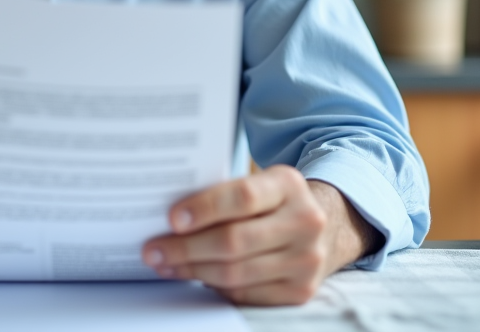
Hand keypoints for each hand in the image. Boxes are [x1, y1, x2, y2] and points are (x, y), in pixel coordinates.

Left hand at [141, 166, 377, 305]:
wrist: (326, 227)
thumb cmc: (273, 202)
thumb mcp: (260, 183)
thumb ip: (224, 194)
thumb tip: (169, 218)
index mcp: (289, 185)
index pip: (242, 197)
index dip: (204, 208)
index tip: (171, 218)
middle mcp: (304, 222)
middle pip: (234, 241)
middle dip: (185, 248)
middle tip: (153, 250)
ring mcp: (306, 260)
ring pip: (235, 273)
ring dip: (192, 270)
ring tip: (165, 264)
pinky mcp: (301, 291)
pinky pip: (245, 295)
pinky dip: (214, 287)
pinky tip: (194, 276)